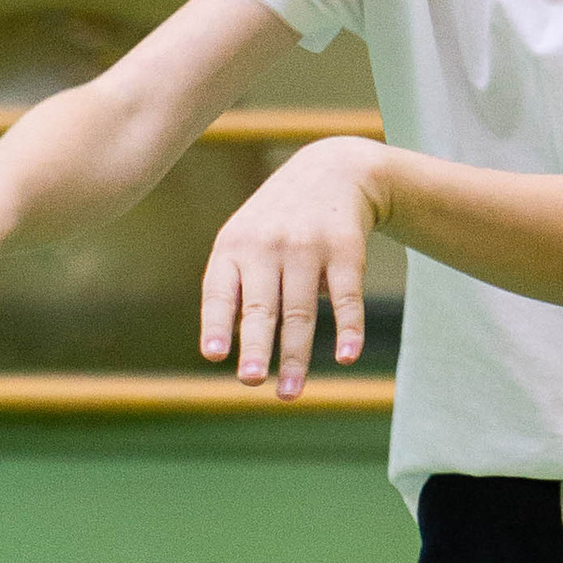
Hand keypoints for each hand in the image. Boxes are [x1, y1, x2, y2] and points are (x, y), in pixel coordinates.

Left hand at [199, 138, 388, 399]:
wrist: (333, 170)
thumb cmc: (277, 220)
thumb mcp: (244, 239)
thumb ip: (231, 286)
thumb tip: (223, 342)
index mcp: (233, 247)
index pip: (220, 291)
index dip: (215, 323)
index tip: (213, 355)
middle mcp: (267, 246)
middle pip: (261, 307)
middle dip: (255, 346)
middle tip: (249, 381)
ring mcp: (307, 246)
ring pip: (300, 311)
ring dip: (296, 356)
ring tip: (288, 392)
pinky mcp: (346, 250)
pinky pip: (346, 296)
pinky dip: (349, 328)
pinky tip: (346, 357)